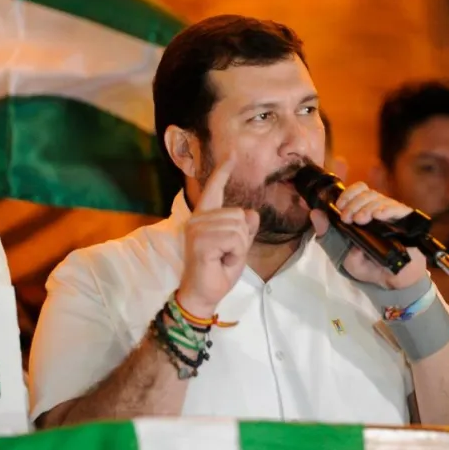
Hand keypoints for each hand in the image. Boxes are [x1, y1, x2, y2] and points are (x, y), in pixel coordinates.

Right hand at [178, 154, 259, 316]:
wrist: (204, 294)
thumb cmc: (219, 270)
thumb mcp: (238, 246)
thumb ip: (245, 229)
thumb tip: (251, 213)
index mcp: (205, 218)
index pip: (214, 190)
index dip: (223, 172)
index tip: (231, 156)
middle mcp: (198, 219)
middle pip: (239, 215)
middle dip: (242, 239)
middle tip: (226, 254)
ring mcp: (197, 229)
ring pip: (238, 228)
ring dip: (238, 248)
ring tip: (223, 258)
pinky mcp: (200, 241)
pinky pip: (233, 239)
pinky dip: (235, 254)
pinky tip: (221, 261)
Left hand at [309, 181, 427, 288]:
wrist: (391, 282)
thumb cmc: (368, 266)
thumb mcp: (341, 253)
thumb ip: (327, 234)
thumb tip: (315, 213)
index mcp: (364, 212)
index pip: (358, 190)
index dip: (348, 194)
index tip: (340, 207)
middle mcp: (378, 210)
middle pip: (367, 193)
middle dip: (354, 203)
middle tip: (348, 219)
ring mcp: (393, 216)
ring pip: (380, 199)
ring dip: (367, 207)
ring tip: (361, 220)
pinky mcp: (407, 223)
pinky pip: (398, 209)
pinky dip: (387, 209)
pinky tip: (378, 216)